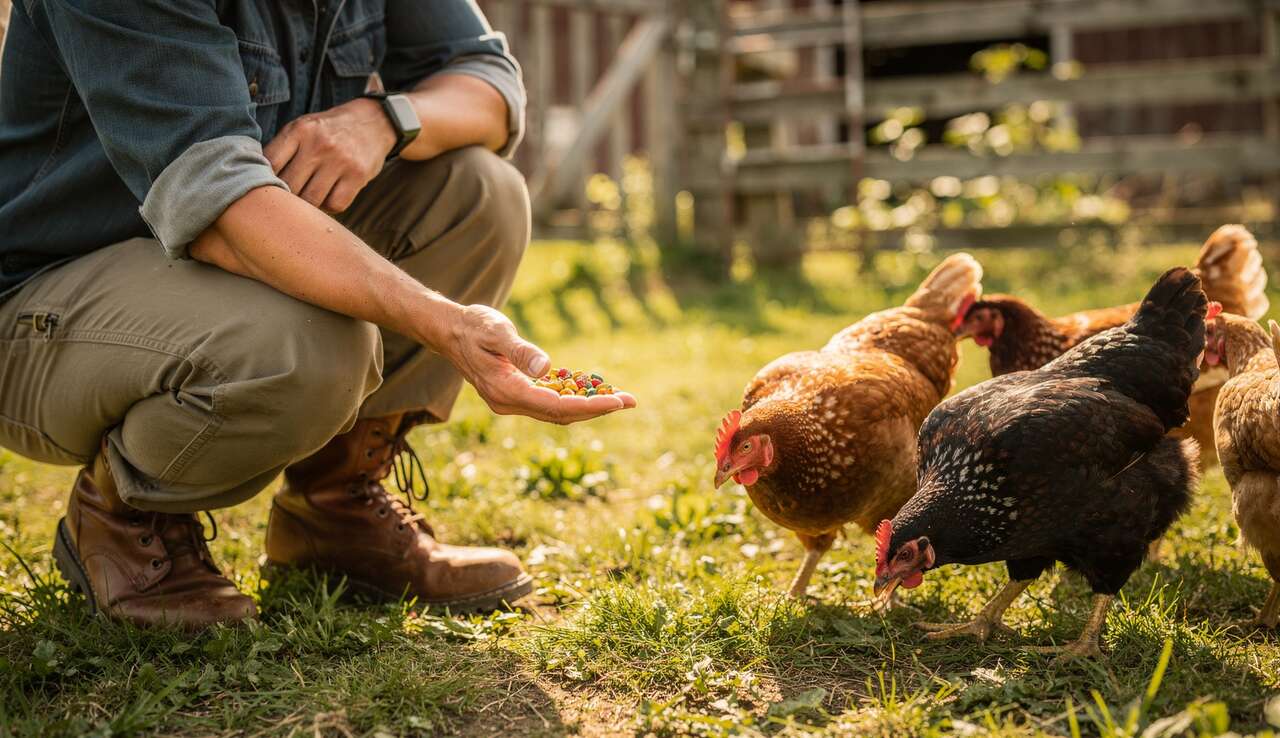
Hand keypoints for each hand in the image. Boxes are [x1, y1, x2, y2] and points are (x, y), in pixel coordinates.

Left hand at [263, 98, 395, 212]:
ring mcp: (340, 160)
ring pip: (312, 199)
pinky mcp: (358, 175)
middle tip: (286, 202)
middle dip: (286, 197)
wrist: (374, 122)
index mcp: (299, 130)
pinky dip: (330, 206)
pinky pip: (336, 204)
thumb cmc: (329, 131)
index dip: (263, 181)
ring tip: (308, 199)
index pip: (269, 163)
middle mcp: (319, 144)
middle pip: (290, 186)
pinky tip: (329, 196)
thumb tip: (256, 181)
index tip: (265, 188)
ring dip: (308, 205)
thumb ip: (282, 150)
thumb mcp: (304, 128)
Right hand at [442, 305, 637, 424]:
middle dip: (597, 409)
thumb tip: (547, 368)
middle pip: (561, 414)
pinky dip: (572, 398)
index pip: (556, 406)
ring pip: (557, 411)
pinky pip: (550, 402)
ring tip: (620, 398)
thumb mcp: (497, 331)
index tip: (618, 402)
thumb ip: (521, 351)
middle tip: (631, 401)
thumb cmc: (473, 326)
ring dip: (588, 406)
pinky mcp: (516, 394)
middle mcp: (509, 402)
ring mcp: (512, 401)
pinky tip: (592, 389)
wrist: (450, 330)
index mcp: (505, 391)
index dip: (590, 406)